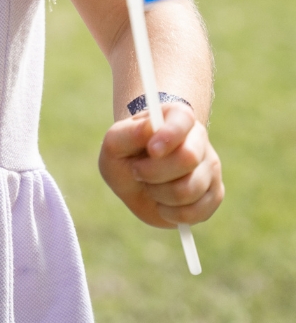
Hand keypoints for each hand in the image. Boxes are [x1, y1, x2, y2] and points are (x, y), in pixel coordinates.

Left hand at [99, 104, 223, 227]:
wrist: (134, 183)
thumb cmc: (125, 156)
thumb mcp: (115, 143)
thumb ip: (129, 133)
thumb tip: (151, 126)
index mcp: (176, 117)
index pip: (183, 119)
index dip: (168, 136)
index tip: (151, 150)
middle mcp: (198, 139)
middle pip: (188, 157)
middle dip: (155, 172)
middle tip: (138, 172)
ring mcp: (210, 167)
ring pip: (191, 188)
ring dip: (160, 194)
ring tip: (150, 187)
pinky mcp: (215, 194)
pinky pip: (198, 211)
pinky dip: (173, 213)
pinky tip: (162, 203)